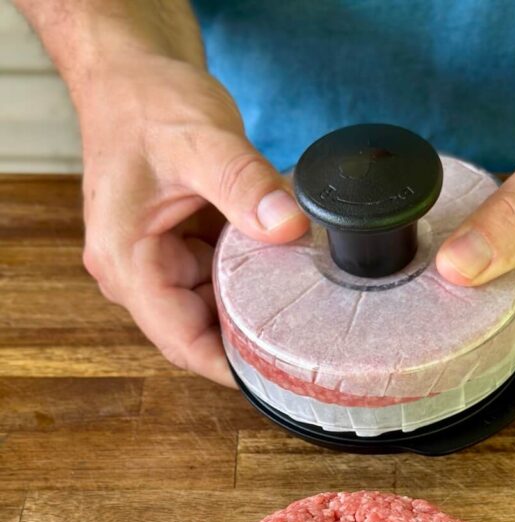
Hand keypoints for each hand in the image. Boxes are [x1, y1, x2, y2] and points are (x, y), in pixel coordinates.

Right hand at [79, 54, 308, 385]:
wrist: (132, 75)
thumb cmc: (147, 103)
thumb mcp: (200, 139)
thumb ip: (245, 184)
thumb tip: (289, 227)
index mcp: (127, 262)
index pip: (181, 342)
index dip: (230, 368)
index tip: (279, 378)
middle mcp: (137, 274)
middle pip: (201, 333)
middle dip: (252, 337)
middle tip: (311, 341)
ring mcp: (158, 266)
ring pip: (215, 311)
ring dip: (256, 306)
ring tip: (304, 304)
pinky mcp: (180, 253)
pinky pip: (220, 283)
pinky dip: (251, 279)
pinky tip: (284, 272)